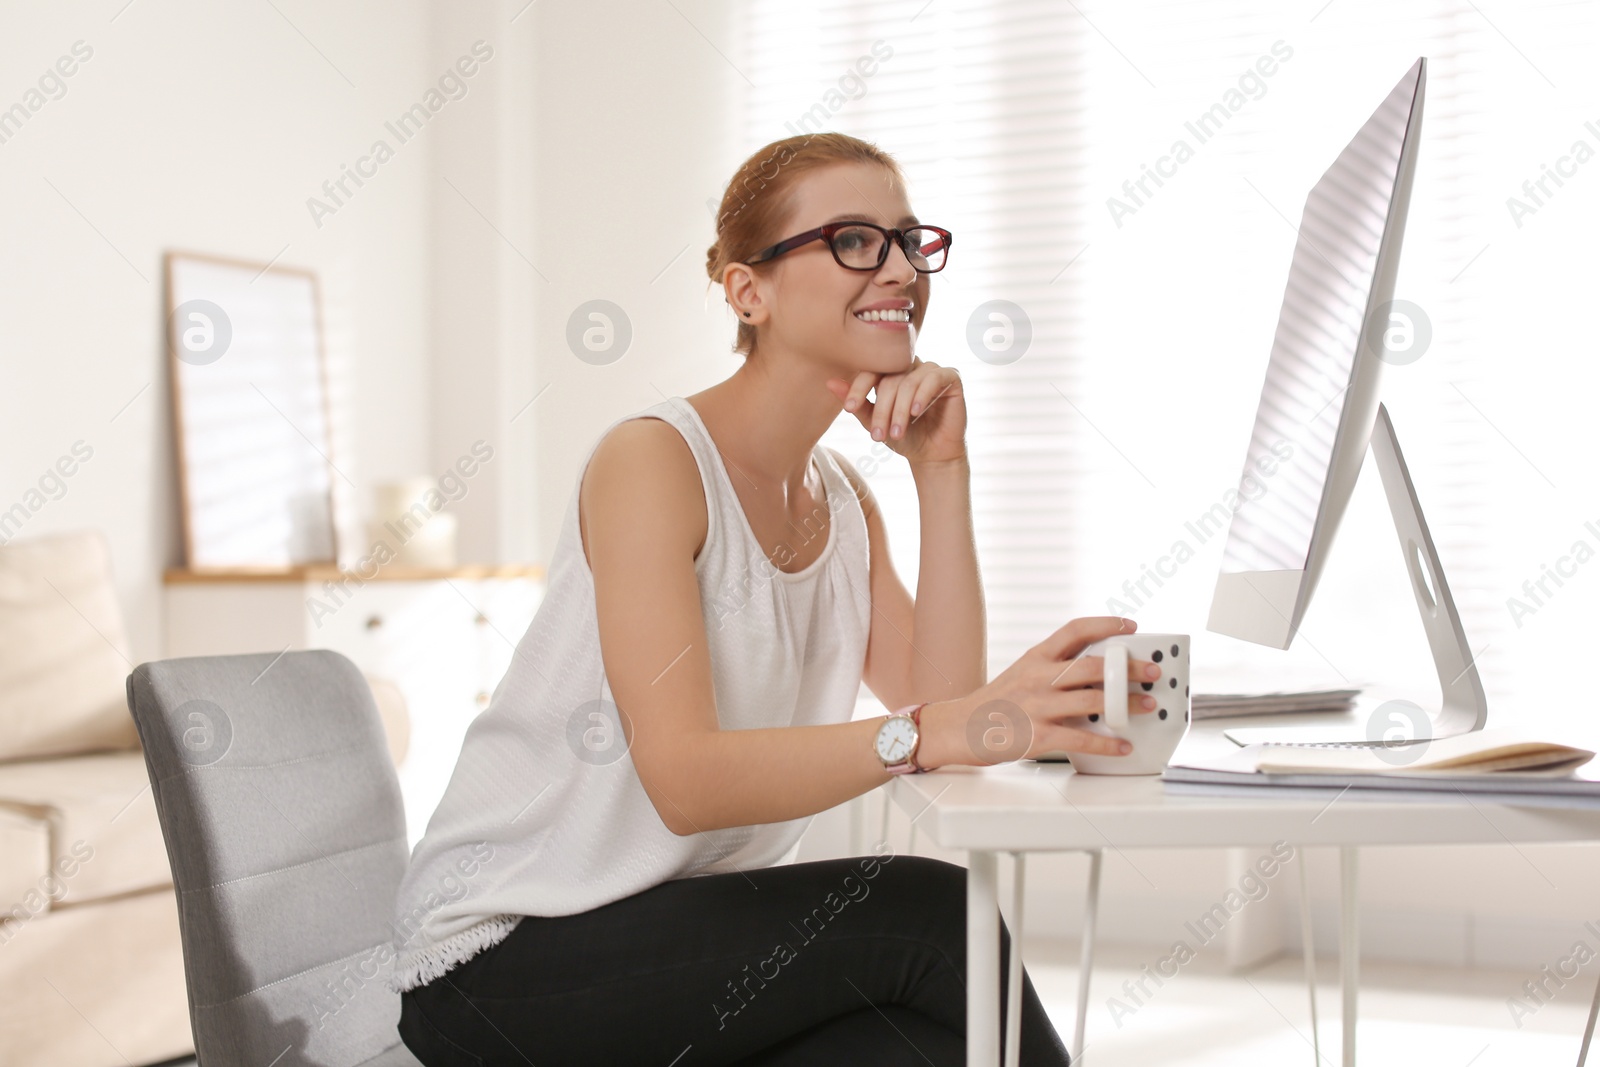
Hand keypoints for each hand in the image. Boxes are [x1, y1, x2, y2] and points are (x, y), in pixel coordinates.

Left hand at [824, 359, 966, 465]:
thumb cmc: (905, 437)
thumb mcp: (875, 423)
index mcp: (890, 373)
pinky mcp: (951, 377)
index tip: (850, 408)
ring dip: (900, 410)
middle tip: (877, 435)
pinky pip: (934, 378)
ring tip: (897, 433)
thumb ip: (857, 404)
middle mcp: (910, 367)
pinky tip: (916, 412)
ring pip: (909, 381)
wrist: (932, 456)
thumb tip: (830, 383)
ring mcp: (931, 370)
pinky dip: (923, 395)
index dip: (859, 387)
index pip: (871, 370)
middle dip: (882, 409)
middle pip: (889, 379)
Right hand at [920, 616, 1161, 766]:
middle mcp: (1037, 677)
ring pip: (1091, 700)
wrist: (958, 729)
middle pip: (1091, 666)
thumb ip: (1053, 669)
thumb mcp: (1021, 674)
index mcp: (1035, 657)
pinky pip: (1080, 738)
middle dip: (1128, 668)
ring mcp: (1037, 707)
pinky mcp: (1037, 736)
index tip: (1131, 624)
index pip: (1074, 630)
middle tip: (1152, 671)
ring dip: (1125, 704)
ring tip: (1146, 705)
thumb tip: (1098, 670)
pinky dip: (1107, 744)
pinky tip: (1123, 746)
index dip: (1105, 623)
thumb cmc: (995, 703)